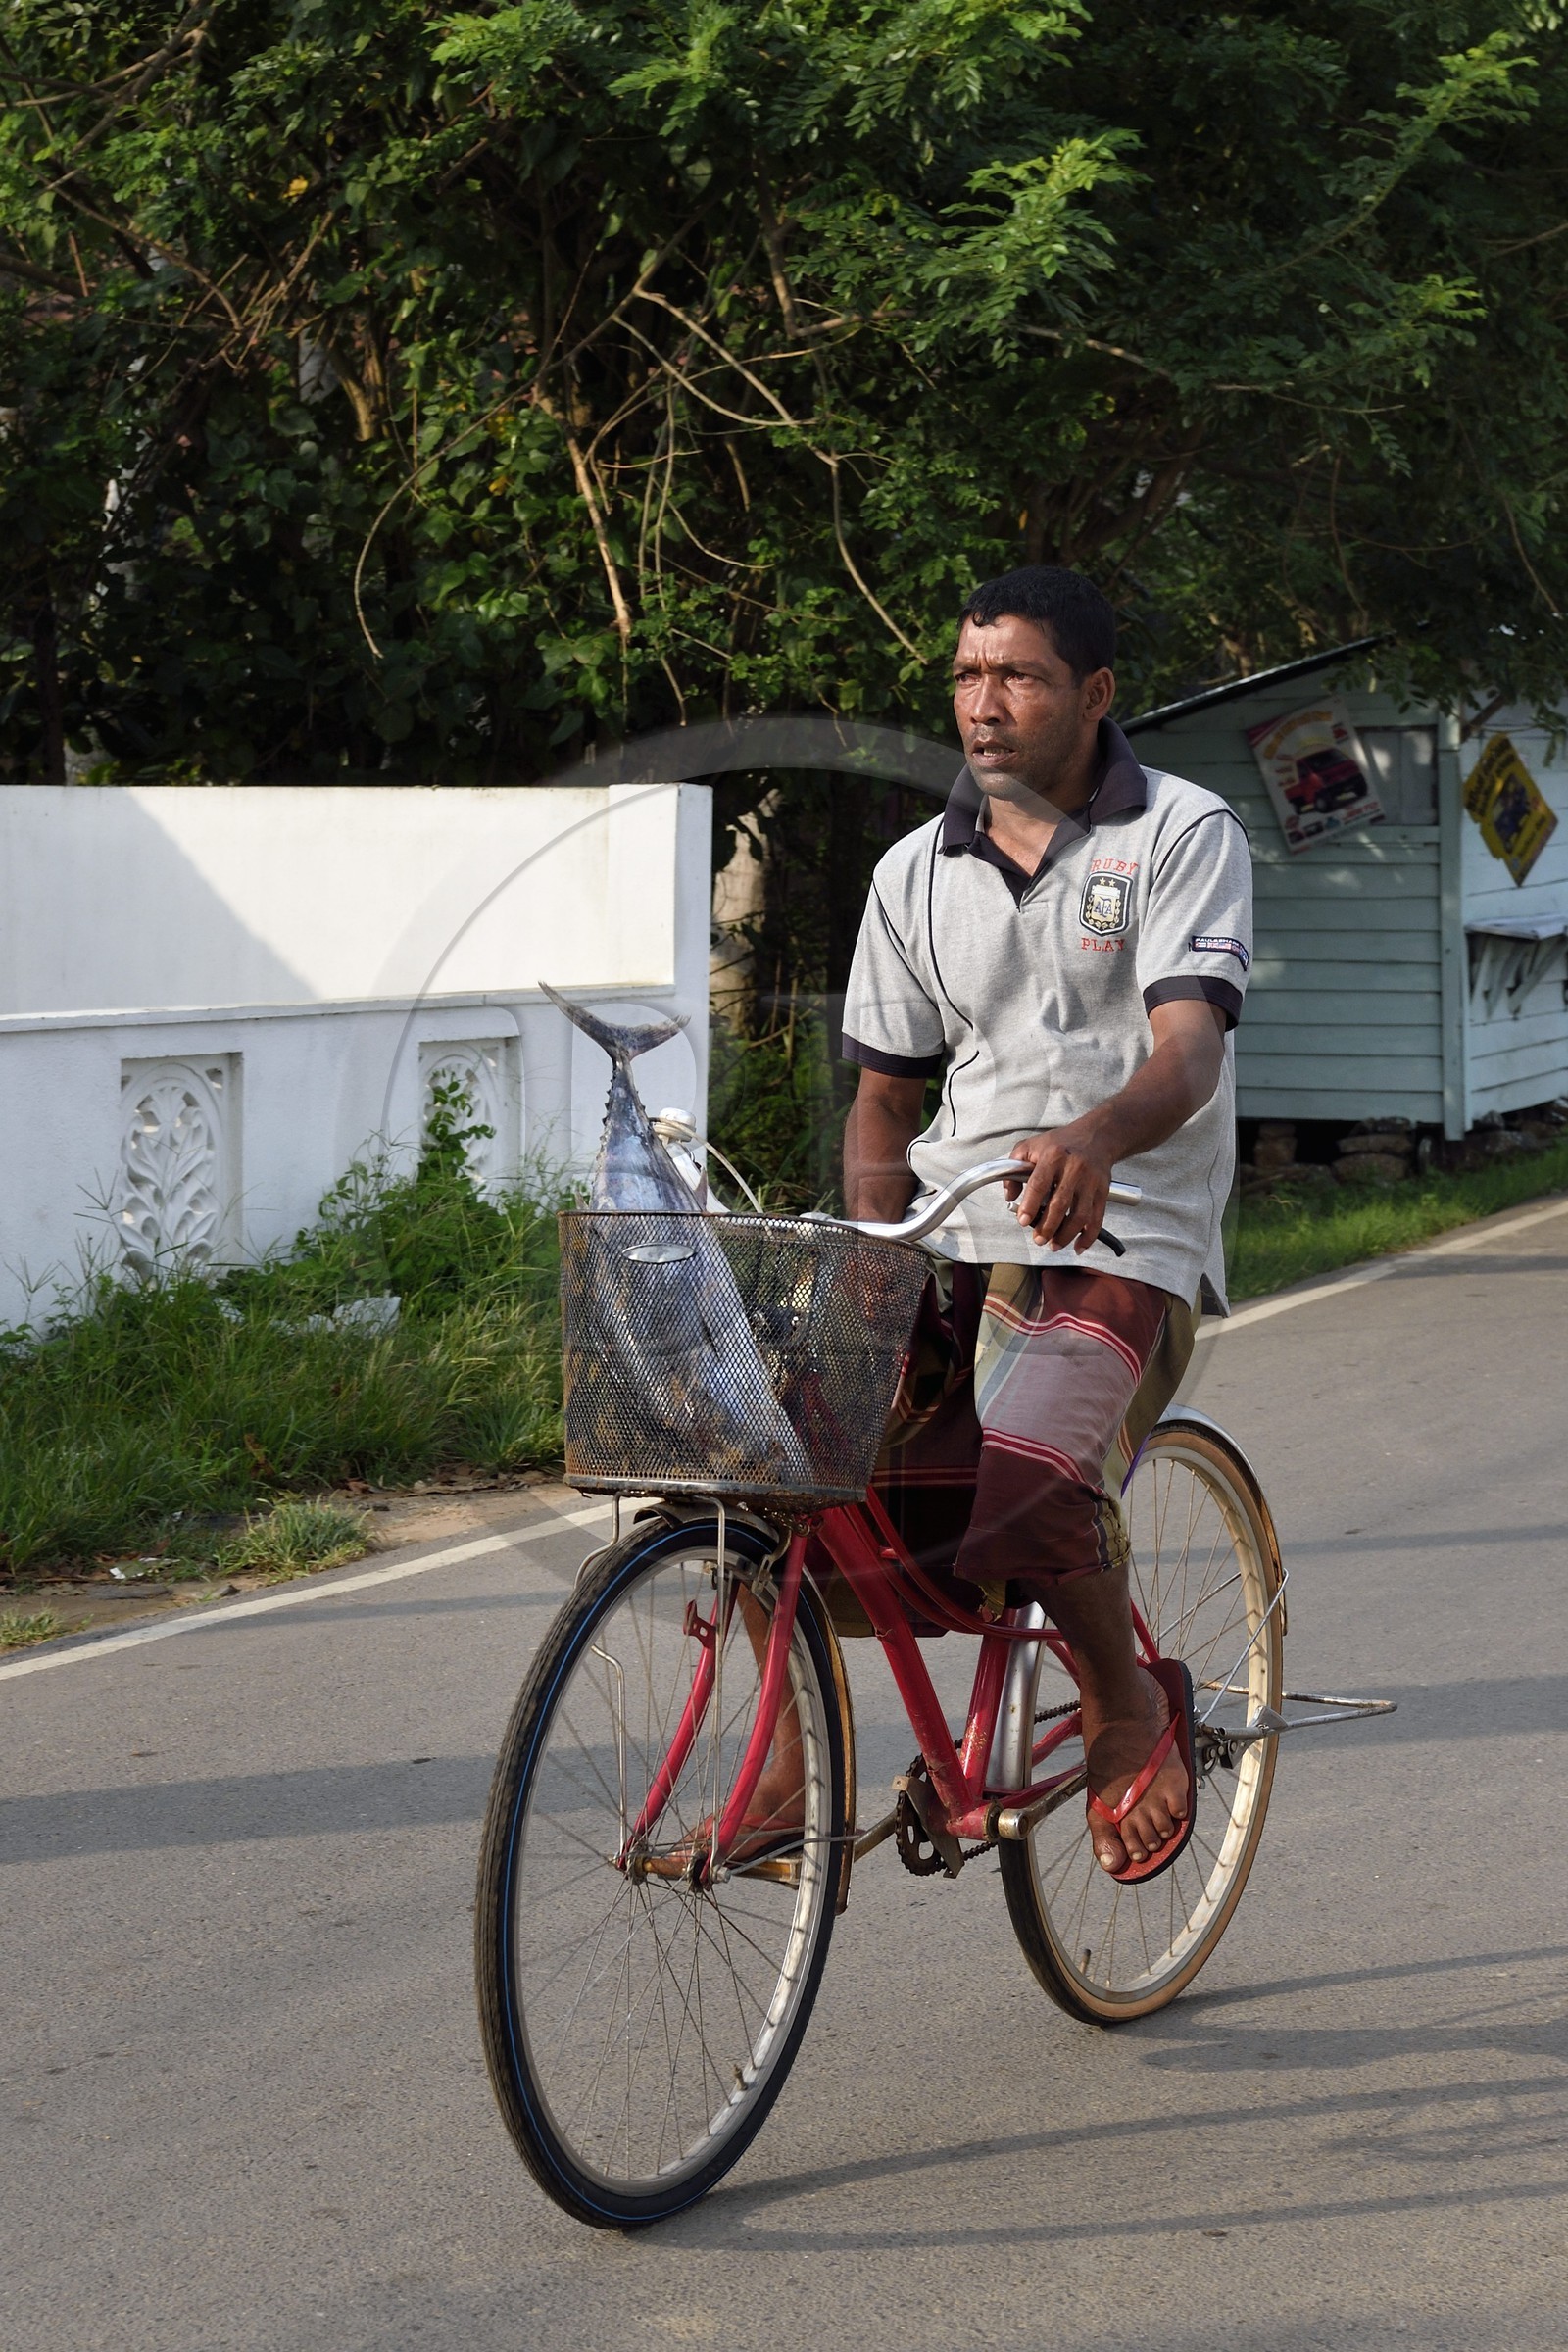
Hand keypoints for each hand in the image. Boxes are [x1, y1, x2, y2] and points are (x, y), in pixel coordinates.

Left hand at [1002, 1120, 1115, 1253]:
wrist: (1097, 1136)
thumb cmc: (1061, 1143)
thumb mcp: (1031, 1146)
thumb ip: (1014, 1168)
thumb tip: (1009, 1195)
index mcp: (1053, 1156)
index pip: (1039, 1184)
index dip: (1030, 1205)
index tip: (1023, 1221)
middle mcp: (1074, 1168)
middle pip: (1060, 1204)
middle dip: (1047, 1227)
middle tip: (1038, 1239)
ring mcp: (1090, 1181)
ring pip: (1080, 1215)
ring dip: (1066, 1235)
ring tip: (1053, 1245)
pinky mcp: (1103, 1191)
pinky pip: (1097, 1218)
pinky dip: (1089, 1236)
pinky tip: (1078, 1247)